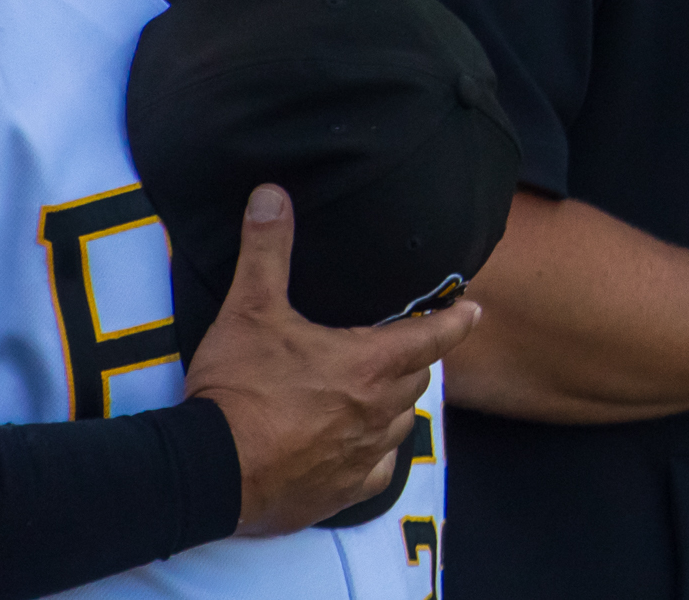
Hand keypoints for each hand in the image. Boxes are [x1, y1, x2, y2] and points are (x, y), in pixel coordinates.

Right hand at [184, 185, 480, 536]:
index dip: (455, 321)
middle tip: (406, 345)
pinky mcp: (343, 492)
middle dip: (416, 359)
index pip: (431, 337)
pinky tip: (362, 445)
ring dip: (397, 404)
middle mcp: (377, 412)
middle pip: (417, 379)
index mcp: (367, 365)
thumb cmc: (239, 388)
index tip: (474, 311)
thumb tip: (272, 196)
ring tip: (381, 390)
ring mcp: (362, 455)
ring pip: (401, 424)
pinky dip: (377, 452)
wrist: (214, 470)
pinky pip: (379, 469)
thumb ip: (267, 250)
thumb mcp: (251, 309)